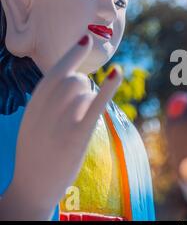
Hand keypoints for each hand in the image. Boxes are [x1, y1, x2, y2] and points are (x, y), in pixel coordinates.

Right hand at [0, 35, 121, 219]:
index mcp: (35, 103)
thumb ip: (49, 101)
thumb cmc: (35, 153)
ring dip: (89, 102)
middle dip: (83, 87)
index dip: (72, 54)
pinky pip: (96, 104)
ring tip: (77, 122)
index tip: (85, 39)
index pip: (55, 71)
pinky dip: (109, 87)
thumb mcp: (33, 121)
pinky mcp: (76, 134)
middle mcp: (46, 107)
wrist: (31, 186)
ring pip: (86, 92)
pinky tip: (117, 72)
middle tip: (78, 107)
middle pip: (75, 79)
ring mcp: (61, 120)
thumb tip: (74, 80)